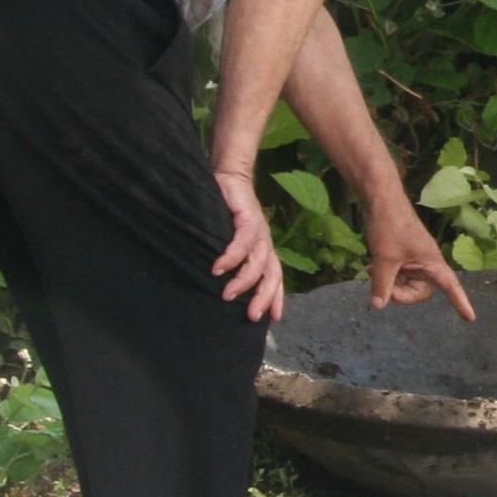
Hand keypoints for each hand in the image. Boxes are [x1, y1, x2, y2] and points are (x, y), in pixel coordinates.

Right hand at [208, 168, 288, 322]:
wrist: (229, 177)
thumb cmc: (225, 213)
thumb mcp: (229, 240)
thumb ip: (232, 260)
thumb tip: (221, 286)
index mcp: (263, 249)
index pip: (274, 277)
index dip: (276, 297)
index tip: (274, 319)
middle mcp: (265, 241)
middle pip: (271, 274)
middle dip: (263, 297)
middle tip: (251, 317)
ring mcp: (258, 229)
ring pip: (258, 260)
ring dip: (243, 280)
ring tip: (227, 295)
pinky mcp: (248, 215)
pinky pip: (244, 240)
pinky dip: (233, 255)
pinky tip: (220, 268)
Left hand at [366, 203, 476, 319]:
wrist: (381, 201)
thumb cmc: (390, 227)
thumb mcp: (384, 260)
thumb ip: (382, 285)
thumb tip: (378, 306)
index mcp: (432, 262)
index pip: (451, 286)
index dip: (460, 302)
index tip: (470, 318)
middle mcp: (426, 262)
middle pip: (420, 291)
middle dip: (401, 293)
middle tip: (383, 289)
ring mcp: (414, 258)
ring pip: (406, 282)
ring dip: (389, 282)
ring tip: (371, 270)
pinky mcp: (403, 254)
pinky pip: (398, 273)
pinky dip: (385, 274)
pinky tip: (370, 267)